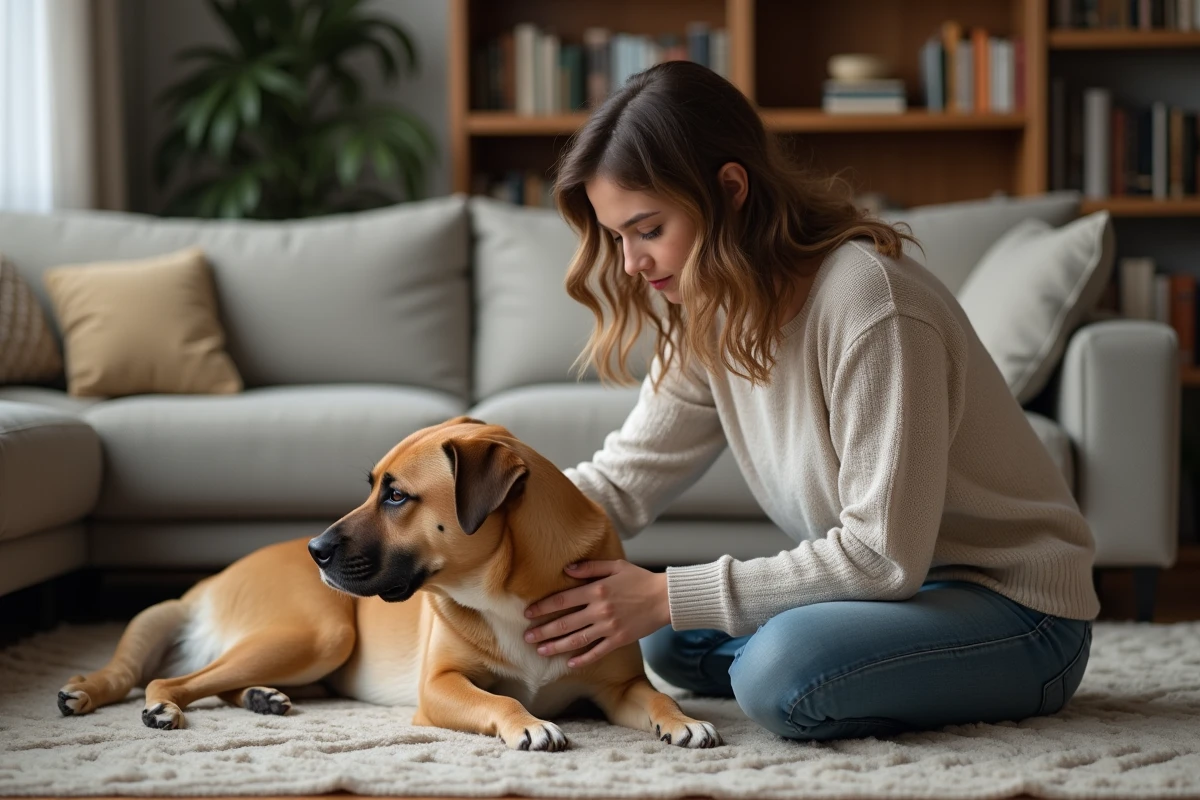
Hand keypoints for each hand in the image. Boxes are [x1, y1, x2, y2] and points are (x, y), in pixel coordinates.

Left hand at [523, 560, 669, 668]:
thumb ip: (590, 568)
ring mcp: (609, 627)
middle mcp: (600, 610)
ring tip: (540, 651)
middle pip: (565, 623)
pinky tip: (569, 663)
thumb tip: (567, 569)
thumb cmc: (640, 579)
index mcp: (597, 590)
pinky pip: (597, 652)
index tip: (528, 613)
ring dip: (556, 646)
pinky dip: (582, 659)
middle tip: (527, 636)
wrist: (665, 598)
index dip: (543, 607)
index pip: (562, 600)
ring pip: (577, 640)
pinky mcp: (619, 640)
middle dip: (543, 630)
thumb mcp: (615, 566)